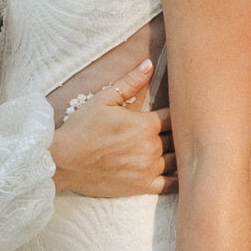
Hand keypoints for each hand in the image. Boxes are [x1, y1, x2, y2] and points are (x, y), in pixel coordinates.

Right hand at [50, 61, 176, 197]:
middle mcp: (151, 147)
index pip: (175, 115)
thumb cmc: (82, 129)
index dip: (179, 112)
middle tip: (184, 129)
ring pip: (177, 159)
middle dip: (180, 132)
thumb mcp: (104, 99)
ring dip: (180, 153)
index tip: (179, 111)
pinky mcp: (142, 187)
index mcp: (145, 124)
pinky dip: (181, 179)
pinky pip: (171, 184)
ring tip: (185, 148)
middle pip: (178, 138)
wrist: (64, 162)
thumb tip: (149, 63)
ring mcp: (148, 169)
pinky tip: (186, 173)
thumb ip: (130, 82)